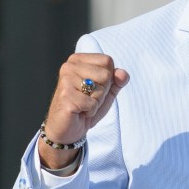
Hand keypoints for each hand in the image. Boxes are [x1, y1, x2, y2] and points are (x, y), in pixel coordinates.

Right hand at [39, 53, 128, 168]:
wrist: (67, 128)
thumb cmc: (85, 107)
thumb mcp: (106, 92)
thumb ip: (117, 80)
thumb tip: (123, 74)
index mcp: (78, 60)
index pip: (107, 61)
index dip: (108, 78)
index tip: (94, 88)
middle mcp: (69, 66)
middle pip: (106, 74)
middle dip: (102, 92)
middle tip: (88, 98)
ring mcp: (65, 80)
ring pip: (100, 89)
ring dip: (96, 102)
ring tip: (83, 105)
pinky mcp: (65, 96)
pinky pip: (92, 103)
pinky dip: (90, 111)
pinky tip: (79, 111)